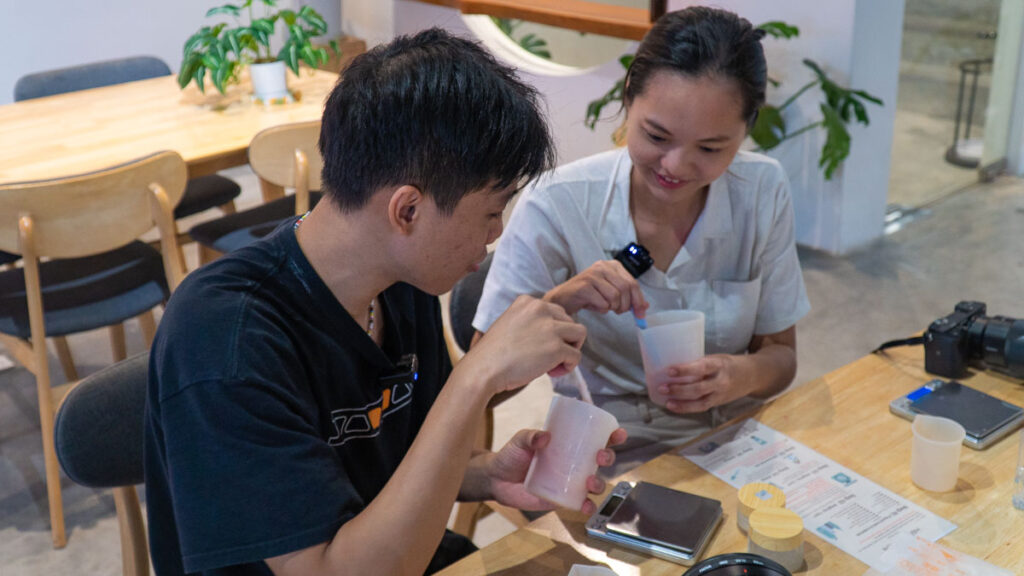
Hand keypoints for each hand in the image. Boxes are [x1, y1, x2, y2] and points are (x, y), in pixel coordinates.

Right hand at [462, 295, 586, 393]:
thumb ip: (531, 323)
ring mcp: (550, 327)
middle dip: (563, 339)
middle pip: (570, 321)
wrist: (483, 369)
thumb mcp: (511, 324)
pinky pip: (576, 355)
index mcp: (527, 301)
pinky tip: (552, 372)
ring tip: (554, 363)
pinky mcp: (556, 347)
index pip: (555, 312)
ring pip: (579, 334)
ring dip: (571, 349)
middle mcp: (540, 308)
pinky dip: (569, 366)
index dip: (552, 331)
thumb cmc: (493, 354)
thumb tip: (555, 335)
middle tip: (546, 357)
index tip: (538, 346)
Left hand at [485, 427, 628, 513]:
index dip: (611, 436)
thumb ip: (530, 437)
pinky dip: (587, 506)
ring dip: (599, 483)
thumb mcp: (520, 440)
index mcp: (568, 444)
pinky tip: (586, 506)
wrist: (496, 479)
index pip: (595, 438)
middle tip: (600, 456)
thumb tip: (545, 437)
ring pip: (595, 483)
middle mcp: (574, 463)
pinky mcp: (562, 499)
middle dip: (608, 457)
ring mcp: (570, 482)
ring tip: (590, 481)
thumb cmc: (512, 455)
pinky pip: (580, 504)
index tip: (618, 433)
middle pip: (601, 460)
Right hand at [544, 260, 648, 317]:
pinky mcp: (584, 286)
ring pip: (615, 296)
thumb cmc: (588, 296)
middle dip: (626, 305)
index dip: (638, 300)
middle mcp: (602, 266)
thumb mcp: (610, 293)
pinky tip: (593, 306)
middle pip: (626, 289)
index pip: (632, 282)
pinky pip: (603, 303)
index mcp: (612, 265)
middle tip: (619, 312)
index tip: (641, 313)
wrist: (563, 298)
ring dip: (612, 307)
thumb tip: (644, 307)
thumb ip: (628, 297)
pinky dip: (601, 309)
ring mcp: (592, 275)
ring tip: (604, 307)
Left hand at [654, 355, 753, 413]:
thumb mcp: (717, 358)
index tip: (670, 370)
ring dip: (681, 402)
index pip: (701, 367)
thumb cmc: (728, 364)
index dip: (685, 370)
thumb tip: (674, 367)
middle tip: (662, 387)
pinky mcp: (718, 403)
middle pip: (698, 388)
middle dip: (679, 389)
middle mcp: (721, 381)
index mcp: (720, 365)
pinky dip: (686, 408)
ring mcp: (720, 394)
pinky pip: (701, 407)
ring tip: (666, 401)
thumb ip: (699, 363)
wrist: (752, 376)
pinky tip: (674, 406)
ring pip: (699, 402)